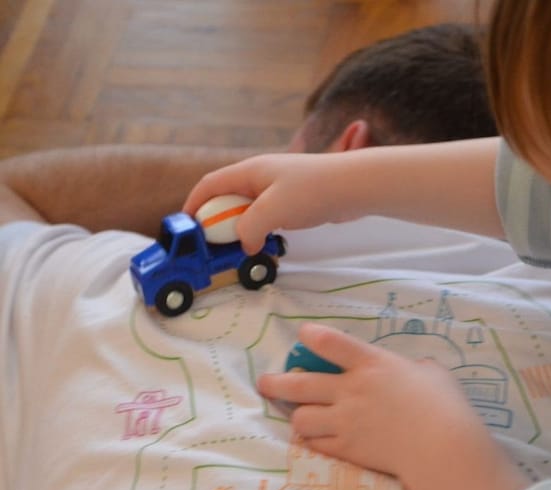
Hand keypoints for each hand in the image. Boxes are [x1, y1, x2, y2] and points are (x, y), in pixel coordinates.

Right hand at [183, 153, 365, 253]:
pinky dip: (259, 229)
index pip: (210, 185)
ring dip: (239, 227)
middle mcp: (259, 176)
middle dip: (216, 220)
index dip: (194, 205)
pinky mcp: (292, 200)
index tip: (187, 229)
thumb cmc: (311, 191)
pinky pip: (266, 215)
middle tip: (213, 245)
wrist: (354, 186)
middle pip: (226, 197)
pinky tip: (264, 242)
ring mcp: (276, 188)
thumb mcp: (272, 210)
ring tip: (238, 247)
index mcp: (249, 171)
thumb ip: (249, 229)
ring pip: (247, 208)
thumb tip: (244, 245)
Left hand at [258, 322, 529, 489]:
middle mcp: (350, 391)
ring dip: (298, 416)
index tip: (302, 334)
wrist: (444, 449)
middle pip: (299, 384)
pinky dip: (314, 441)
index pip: (331, 343)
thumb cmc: (444, 405)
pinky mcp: (348, 449)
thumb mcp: (432, 374)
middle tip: (264, 383)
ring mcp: (345, 422)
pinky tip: (316, 439)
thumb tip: (413, 372)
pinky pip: (316, 445)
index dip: (311, 336)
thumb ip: (414, 369)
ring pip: (301, 418)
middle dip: (275, 383)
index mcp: (371, 365)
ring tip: (299, 415)